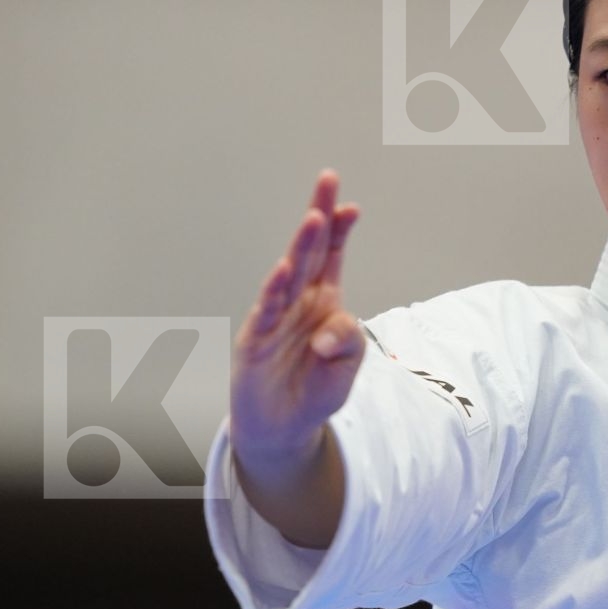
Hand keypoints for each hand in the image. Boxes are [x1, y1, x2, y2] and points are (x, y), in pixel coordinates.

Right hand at [230, 169, 365, 456]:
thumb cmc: (316, 389)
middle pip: (310, 251)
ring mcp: (276, 317)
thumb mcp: (348, 365)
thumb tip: (326, 332)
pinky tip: (285, 270)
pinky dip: (275, 291)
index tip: (351, 207)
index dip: (340, 231)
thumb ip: (348, 340)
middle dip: (320, 216)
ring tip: (315, 219)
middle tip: (328, 180)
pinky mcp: (256, 339)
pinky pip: (267, 311)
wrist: (284, 427)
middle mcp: (299, 301)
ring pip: (290, 274)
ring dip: (302, 246)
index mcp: (324, 301)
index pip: (332, 257)